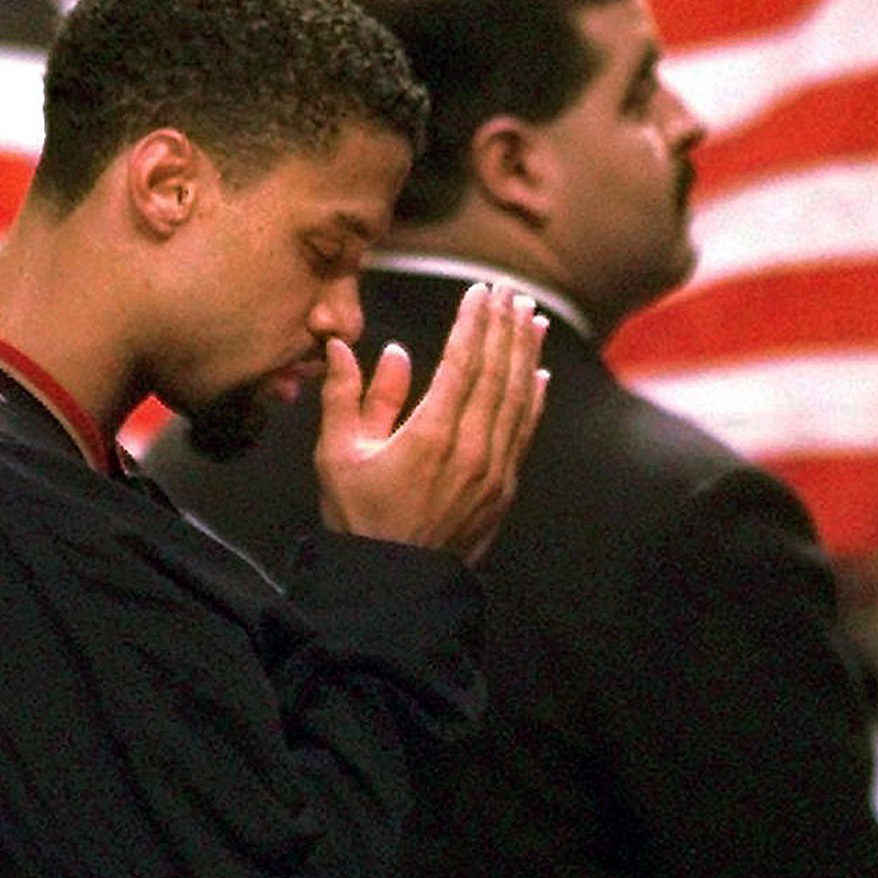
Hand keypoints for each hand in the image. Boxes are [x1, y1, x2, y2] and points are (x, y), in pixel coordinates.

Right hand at [314, 281, 547, 562]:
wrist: (394, 586)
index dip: (473, 323)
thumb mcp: (337, 455)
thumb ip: (346, 396)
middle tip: (509, 291)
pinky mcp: (504, 489)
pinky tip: (540, 372)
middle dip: (504, 327)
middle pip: (496, 374)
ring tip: (530, 317)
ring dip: (525, 353)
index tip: (480, 291)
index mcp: (429, 436)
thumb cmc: (358, 518)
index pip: (461, 364)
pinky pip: (525, 431)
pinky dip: (534, 397)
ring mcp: (494, 471)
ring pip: (518, 399)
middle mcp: (470, 449)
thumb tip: (348, 347)